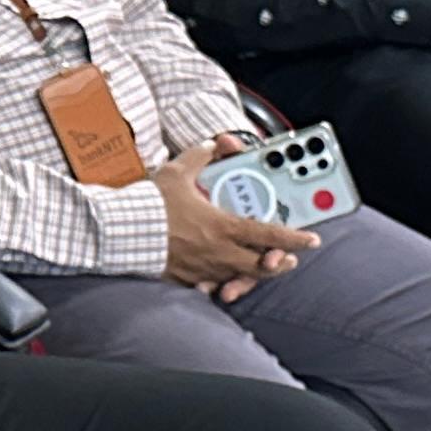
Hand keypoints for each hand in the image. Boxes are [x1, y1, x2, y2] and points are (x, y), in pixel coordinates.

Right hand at [155, 137, 315, 302]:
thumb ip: (202, 155)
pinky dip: (219, 285)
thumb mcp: (177, 171)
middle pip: (261, 266)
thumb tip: (216, 143)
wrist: (121, 232)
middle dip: (280, 263)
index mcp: (222, 226)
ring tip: (261, 269)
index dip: (294, 238)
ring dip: (254, 275)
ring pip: (239, 279)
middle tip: (289, 258)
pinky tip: (221, 282)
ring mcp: (203, 270)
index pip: (268, 235)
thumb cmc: (150, 204)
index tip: (310, 240)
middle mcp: (218, 252)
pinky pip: (210, 287)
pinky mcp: (185, 280)